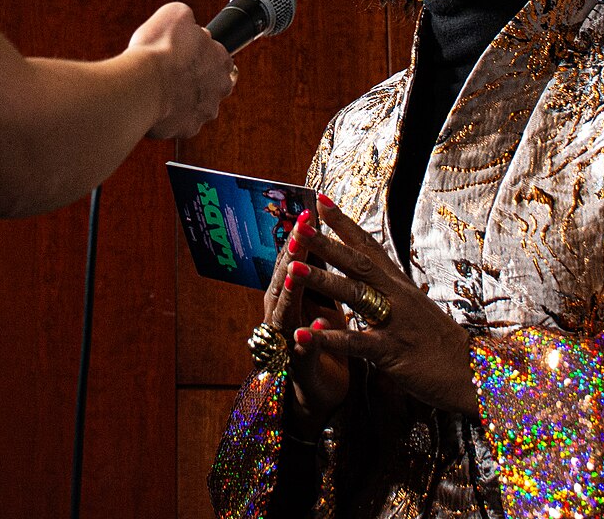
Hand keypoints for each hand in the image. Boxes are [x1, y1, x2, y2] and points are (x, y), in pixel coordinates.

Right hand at [129, 2, 235, 138]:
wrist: (145, 83)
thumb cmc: (159, 49)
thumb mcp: (176, 13)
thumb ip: (188, 19)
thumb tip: (187, 21)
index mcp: (221, 59)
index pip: (220, 56)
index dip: (201, 53)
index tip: (187, 53)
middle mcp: (219, 87)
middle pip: (212, 83)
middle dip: (196, 79)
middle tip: (174, 72)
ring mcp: (205, 111)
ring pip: (197, 105)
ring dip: (183, 99)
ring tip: (162, 90)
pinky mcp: (187, 129)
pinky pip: (180, 122)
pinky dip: (170, 116)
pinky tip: (157, 104)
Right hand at [262, 209, 349, 428]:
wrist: (319, 392)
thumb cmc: (320, 341)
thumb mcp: (320, 303)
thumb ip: (316, 275)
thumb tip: (320, 236)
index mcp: (293, 297)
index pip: (294, 261)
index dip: (300, 238)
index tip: (308, 211)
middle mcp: (282, 315)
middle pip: (283, 280)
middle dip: (291, 256)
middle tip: (299, 232)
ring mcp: (285, 341)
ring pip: (284, 313)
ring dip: (289, 293)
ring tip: (295, 273)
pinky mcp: (297, 368)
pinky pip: (299, 353)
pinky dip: (304, 341)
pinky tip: (308, 330)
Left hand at [294, 196, 480, 417]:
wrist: (473, 371)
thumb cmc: (442, 343)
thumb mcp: (417, 308)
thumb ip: (393, 291)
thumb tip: (375, 274)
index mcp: (400, 285)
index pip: (370, 246)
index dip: (344, 223)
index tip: (320, 201)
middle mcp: (397, 296)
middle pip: (358, 262)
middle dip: (327, 243)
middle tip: (299, 226)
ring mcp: (395, 322)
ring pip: (355, 295)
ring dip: (323, 281)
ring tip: (293, 269)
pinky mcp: (392, 352)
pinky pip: (356, 343)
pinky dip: (330, 338)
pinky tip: (305, 333)